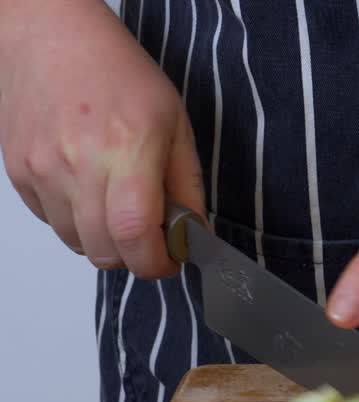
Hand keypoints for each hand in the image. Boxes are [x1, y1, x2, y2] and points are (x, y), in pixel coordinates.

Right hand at [0, 0, 204, 278]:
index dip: (156, 262)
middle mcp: (79, 163)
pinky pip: (52, 222)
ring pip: (77, 242)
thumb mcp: (175, 125)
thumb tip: (194, 235)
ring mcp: (42, 169)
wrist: (51, 37)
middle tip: (151, 240)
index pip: (134, 234)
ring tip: (119, 207)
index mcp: (127, 150)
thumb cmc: (117, 73)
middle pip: (104, 250)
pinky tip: (89, 189)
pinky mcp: (19, 173)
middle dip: (134, 258)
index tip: (171, 260)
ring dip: (104, 241)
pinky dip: (76, 221)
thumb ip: (187, 186)